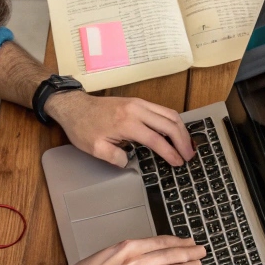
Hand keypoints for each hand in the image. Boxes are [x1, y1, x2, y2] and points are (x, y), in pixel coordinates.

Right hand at [37, 236, 205, 264]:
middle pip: (169, 255)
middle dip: (188, 253)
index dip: (177, 242)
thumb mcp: (98, 257)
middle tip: (201, 251)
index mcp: (123, 249)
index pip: (158, 243)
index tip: (187, 242)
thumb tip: (135, 253)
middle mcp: (132, 263)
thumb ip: (120, 254)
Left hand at [48, 91, 194, 167]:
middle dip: (183, 141)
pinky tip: (176, 132)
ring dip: (181, 130)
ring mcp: (139, 103)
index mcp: (127, 123)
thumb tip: (132, 161)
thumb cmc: (83, 127)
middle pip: (169, 124)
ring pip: (170, 114)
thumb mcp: (96, 149)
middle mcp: (136, 110)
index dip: (170, 153)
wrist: (74, 107)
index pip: (156, 140)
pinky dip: (173, 122)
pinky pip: (163, 110)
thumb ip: (116, 158)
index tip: (178, 163)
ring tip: (187, 145)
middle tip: (189, 155)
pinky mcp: (139, 102)